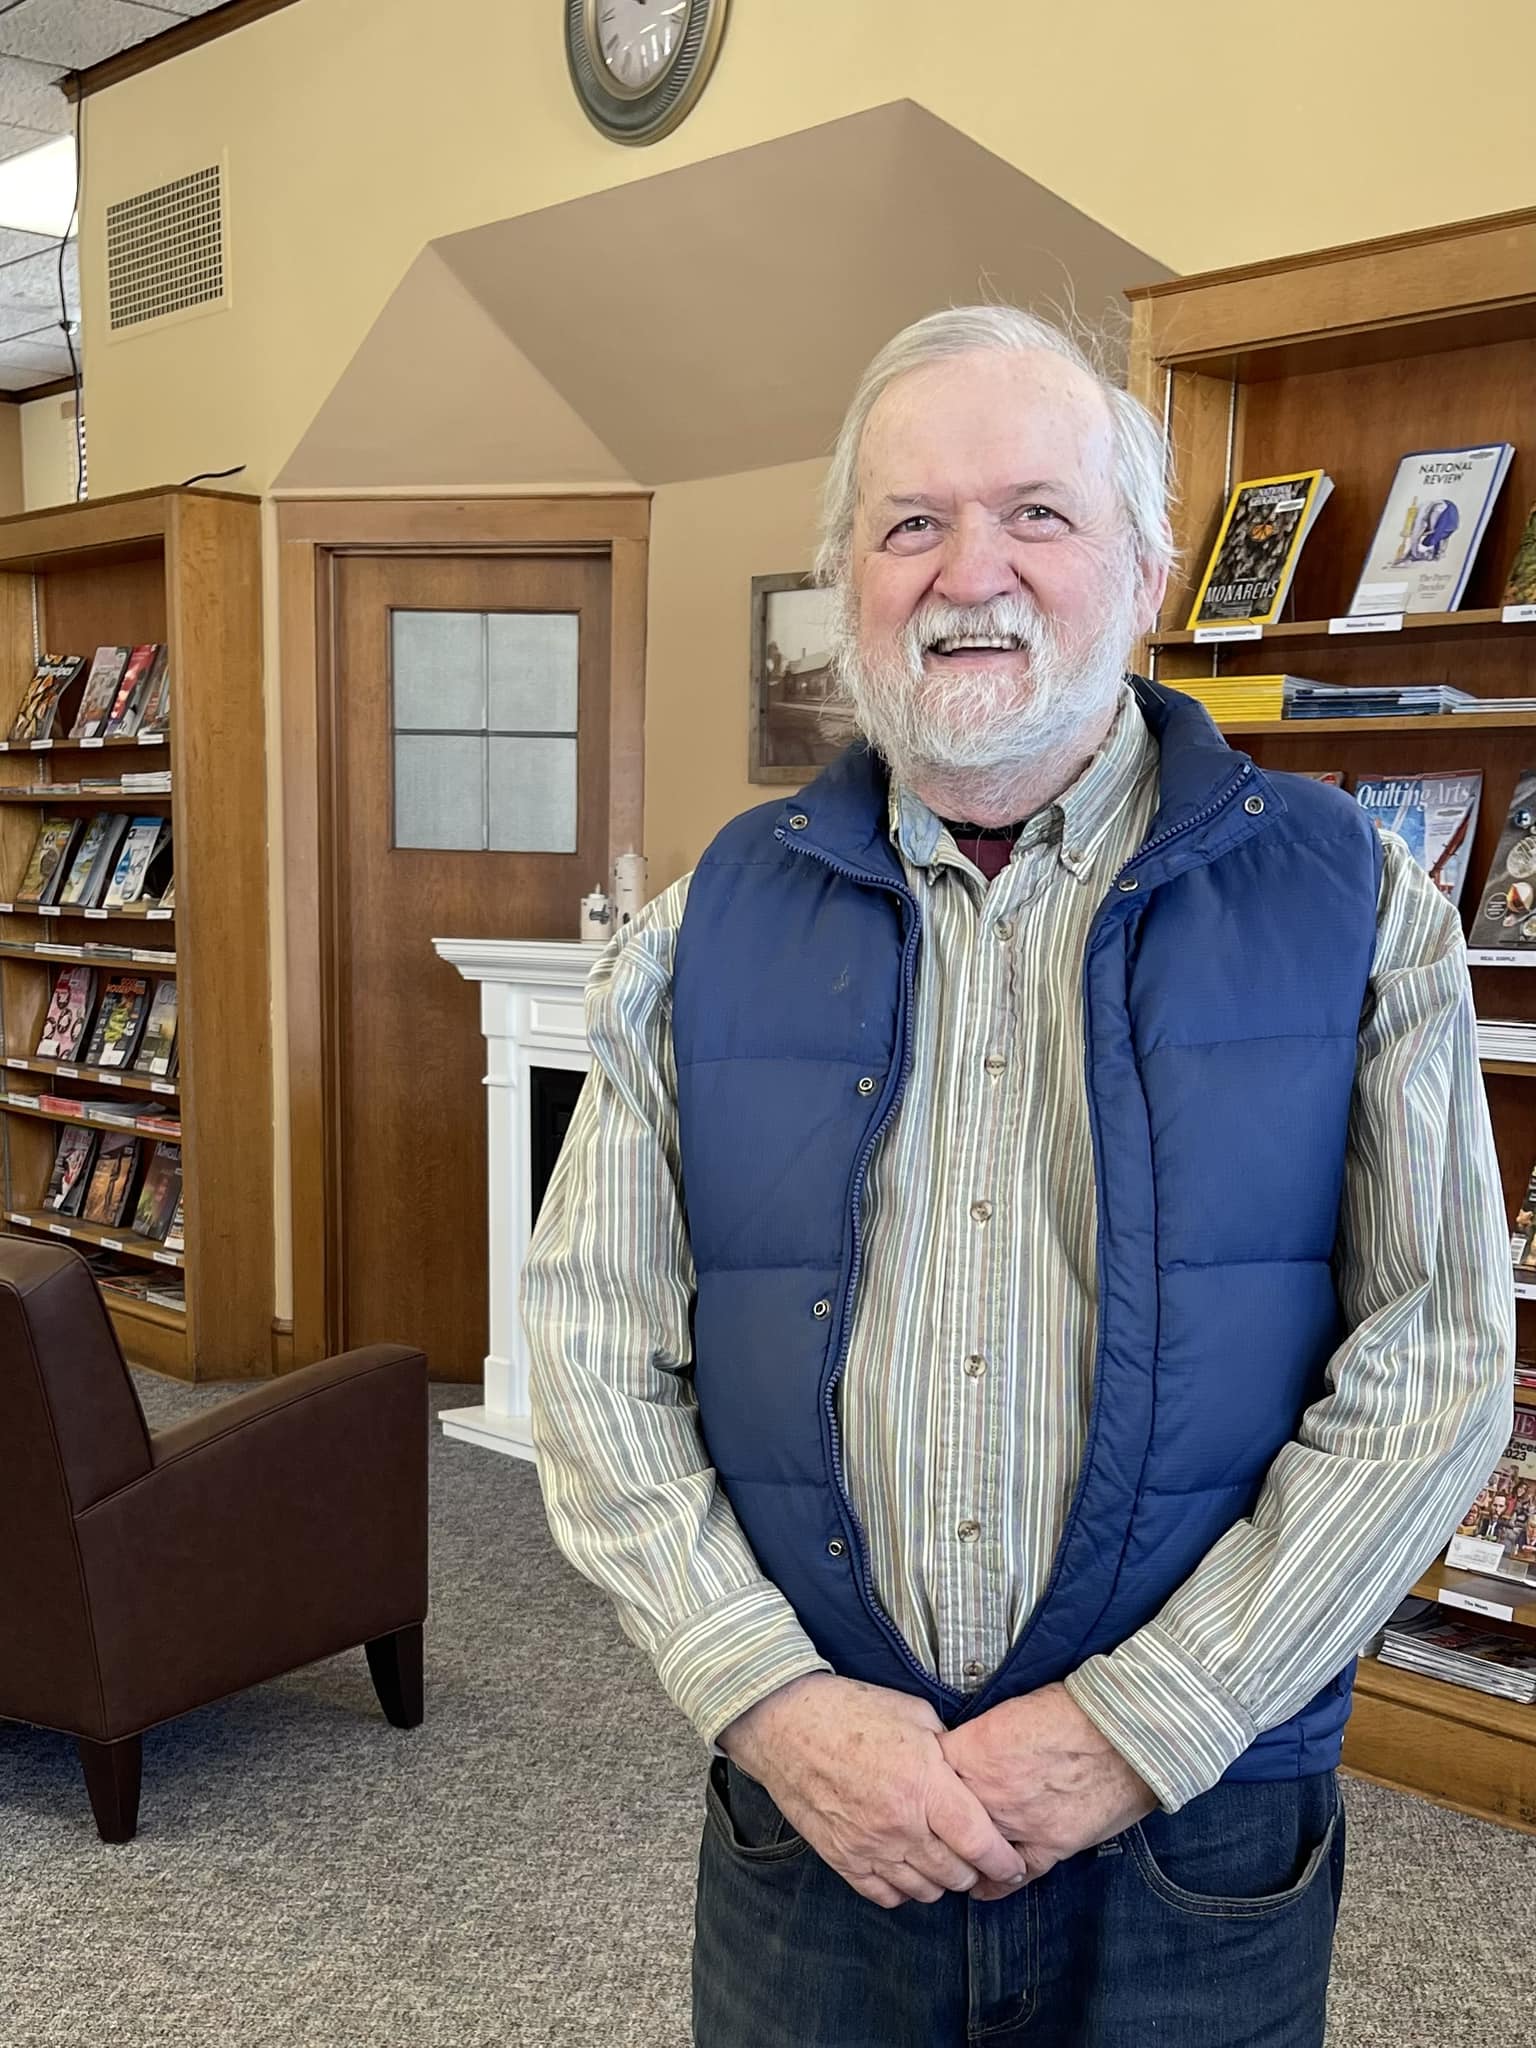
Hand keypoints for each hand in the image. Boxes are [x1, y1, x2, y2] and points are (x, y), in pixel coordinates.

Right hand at [717, 1673, 1028, 1909]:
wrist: (785, 1721)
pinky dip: (903, 1889)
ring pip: (924, 1890)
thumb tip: (969, 1773)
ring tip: (942, 1861)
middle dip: (975, 1869)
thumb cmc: (850, 1710)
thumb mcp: (914, 1714)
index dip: (1005, 1861)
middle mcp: (901, 1825)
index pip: (980, 1843)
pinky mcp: (842, 1858)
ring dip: (940, 1881)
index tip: (1014, 1863)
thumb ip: (948, 1752)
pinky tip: (907, 1868)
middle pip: (956, 1873)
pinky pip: (884, 1895)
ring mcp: (869, 1847)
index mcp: (925, 1785)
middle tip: (977, 1857)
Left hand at [938, 1683, 1156, 1898]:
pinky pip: (1014, 1875)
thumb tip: (962, 1747)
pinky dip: (996, 1882)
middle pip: (943, 1817)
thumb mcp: (1009, 1708)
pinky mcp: (1052, 1845)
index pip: (928, 1772)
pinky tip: (983, 1885)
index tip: (922, 1781)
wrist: (1124, 1729)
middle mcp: (989, 1793)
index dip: (923, 1777)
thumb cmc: (1071, 1707)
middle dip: (935, 1820)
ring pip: (974, 1851)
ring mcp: (1020, 1824)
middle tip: (928, 1823)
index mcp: (974, 1752)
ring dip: (961, 1854)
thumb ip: (979, 1735)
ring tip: (950, 1857)